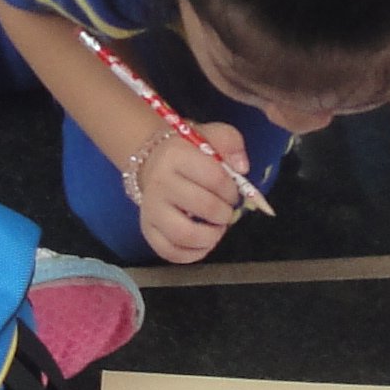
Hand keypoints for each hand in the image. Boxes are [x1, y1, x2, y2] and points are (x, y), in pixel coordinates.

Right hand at [131, 121, 250, 264]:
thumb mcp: (211, 136)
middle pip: (204, 207)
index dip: (232, 190)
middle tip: (227, 211)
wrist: (152, 160)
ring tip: (217, 230)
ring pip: (184, 234)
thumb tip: (242, 169)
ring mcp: (151, 209)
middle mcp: (159, 183)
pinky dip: (192, 254)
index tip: (234, 192)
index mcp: (176, 156)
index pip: (214, 177)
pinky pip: (169, 251)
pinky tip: (203, 243)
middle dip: (225, 213)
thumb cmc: (189, 151)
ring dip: (210, 237)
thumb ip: (231, 143)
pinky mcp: (147, 229)